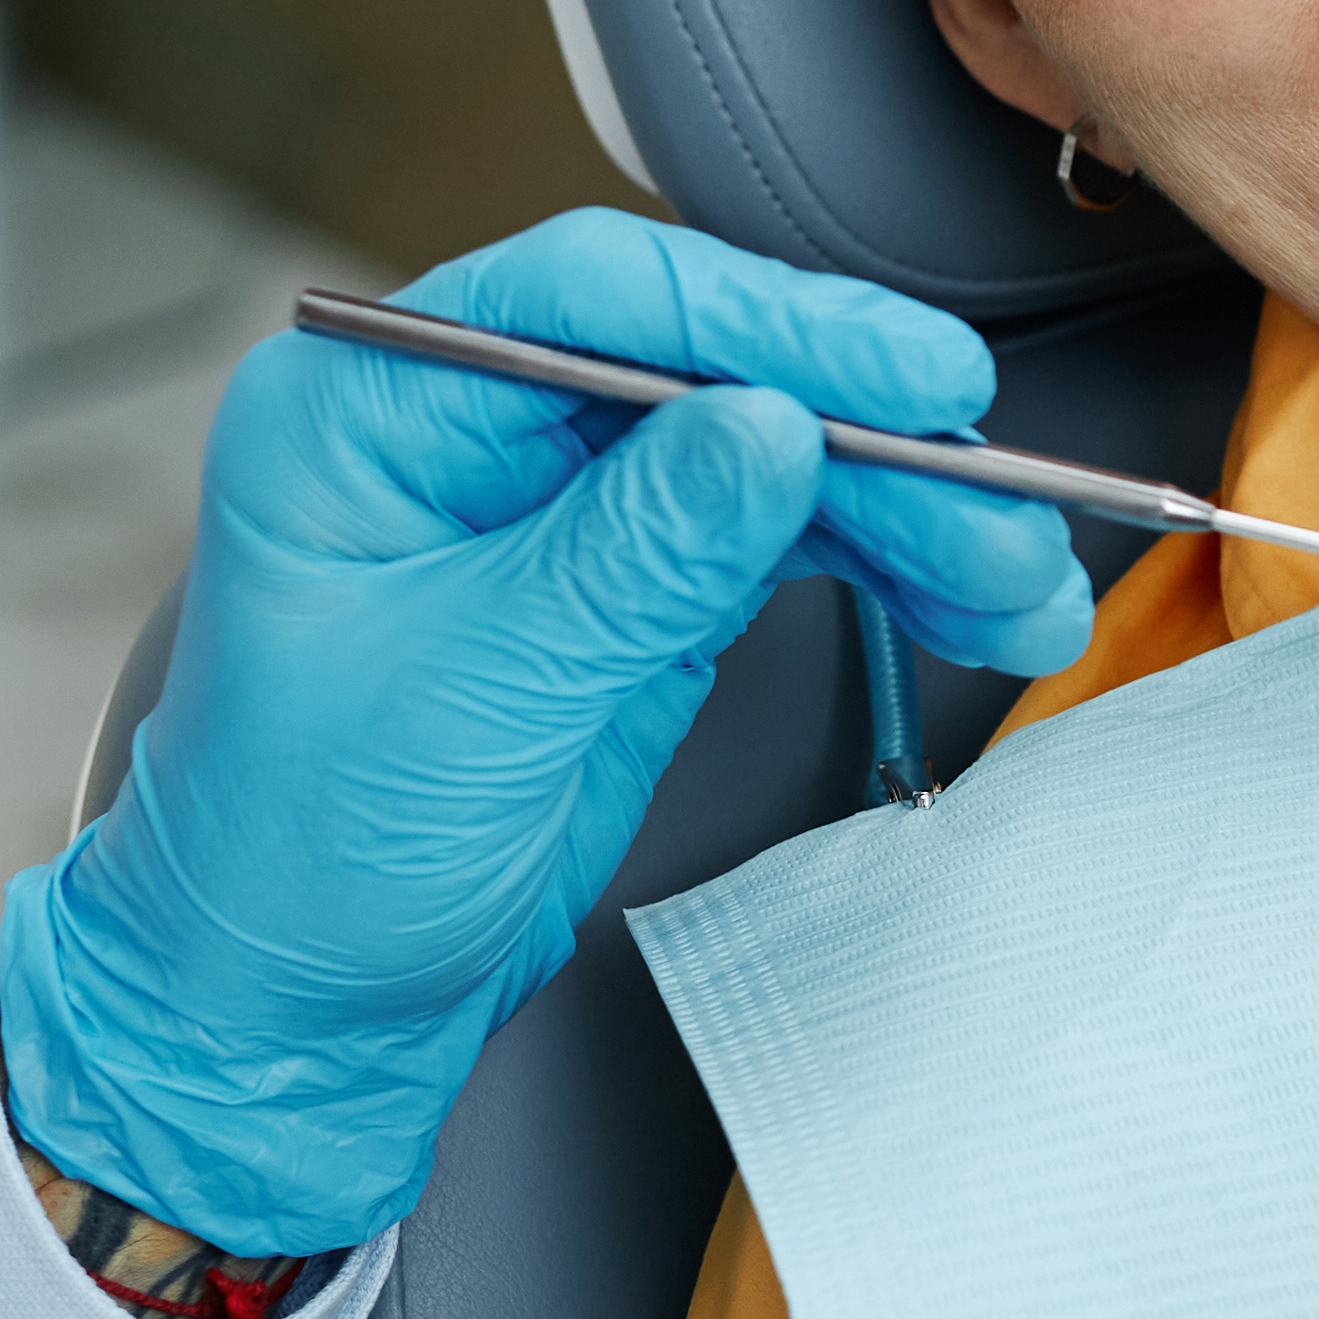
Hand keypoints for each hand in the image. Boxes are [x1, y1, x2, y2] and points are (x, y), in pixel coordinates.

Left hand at [0, 214, 1099, 1259]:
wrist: (299, 1018)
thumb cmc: (305, 862)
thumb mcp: (473, 697)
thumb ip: (631, 557)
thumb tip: (772, 428)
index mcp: (372, 406)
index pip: (594, 301)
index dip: (767, 327)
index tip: (906, 380)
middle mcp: (467, 427)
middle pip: (708, 370)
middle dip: (870, 443)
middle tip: (997, 501)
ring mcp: (559, 505)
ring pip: (771, 458)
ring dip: (909, 518)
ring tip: (1020, 585)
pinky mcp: (634, 586)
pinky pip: (784, 542)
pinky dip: (886, 573)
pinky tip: (974, 602)